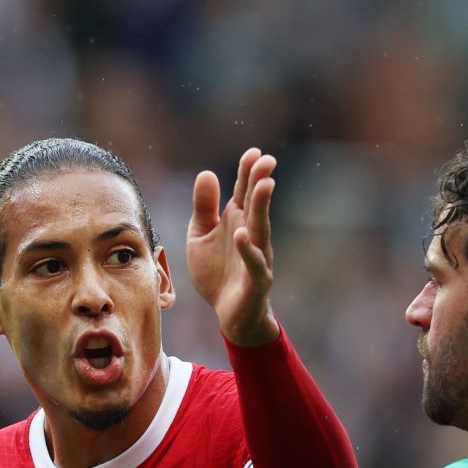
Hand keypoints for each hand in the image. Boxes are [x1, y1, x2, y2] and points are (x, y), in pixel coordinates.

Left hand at [186, 147, 279, 346]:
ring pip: (261, 229)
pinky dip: (247, 249)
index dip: (248, 172)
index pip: (244, 191)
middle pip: (256, 205)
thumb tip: (207, 173)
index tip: (253, 152)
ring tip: (264, 186)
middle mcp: (251, 234)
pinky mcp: (256, 280)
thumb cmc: (217, 273)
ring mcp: (256, 256)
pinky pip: (253, 263)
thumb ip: (203, 207)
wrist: (228, 314)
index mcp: (237, 220)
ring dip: (262, 208)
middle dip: (260, 182)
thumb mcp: (200, 236)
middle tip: (267, 161)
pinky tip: (241, 235)